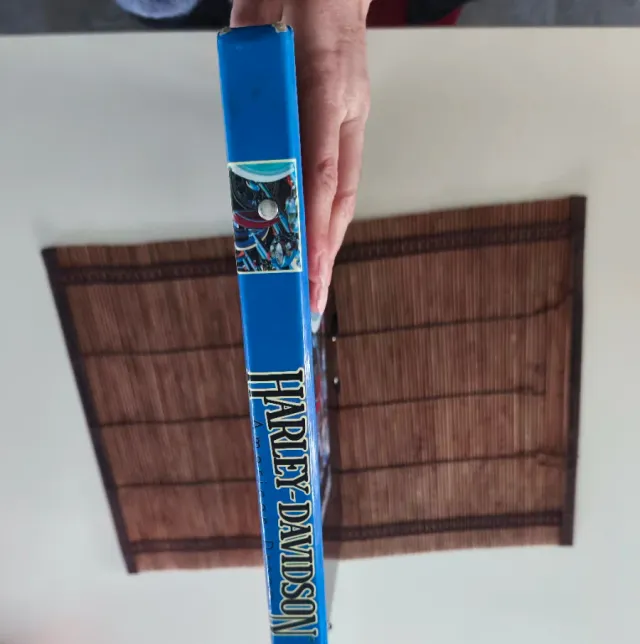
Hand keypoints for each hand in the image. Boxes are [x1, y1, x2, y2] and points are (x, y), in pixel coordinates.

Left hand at [231, 0, 370, 315]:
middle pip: (340, 195)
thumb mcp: (262, 13)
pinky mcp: (349, 121)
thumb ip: (249, 52)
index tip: (305, 265)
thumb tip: (236, 92)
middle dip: (327, 252)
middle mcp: (347, 109)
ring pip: (344, 193)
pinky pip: (340, 179)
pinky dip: (328, 217)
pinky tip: (316, 245)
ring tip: (316, 287)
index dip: (314, 221)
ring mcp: (353, 117)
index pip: (321, 168)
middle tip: (314, 299)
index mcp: (328, 85)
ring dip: (330, 243)